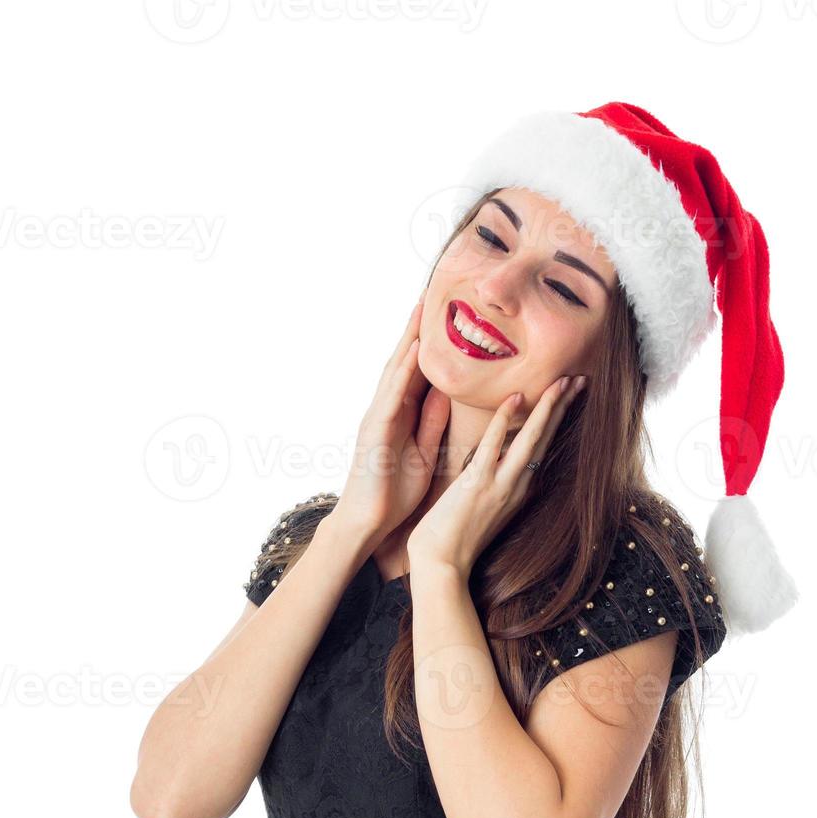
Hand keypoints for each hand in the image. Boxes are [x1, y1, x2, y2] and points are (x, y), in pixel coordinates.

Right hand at [329, 296, 449, 546]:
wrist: (369, 523)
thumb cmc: (394, 492)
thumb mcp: (423, 451)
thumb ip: (432, 422)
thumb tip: (447, 394)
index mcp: (400, 414)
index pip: (417, 372)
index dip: (428, 343)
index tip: (443, 315)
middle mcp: (387, 409)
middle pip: (403, 363)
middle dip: (415, 330)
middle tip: (429, 294)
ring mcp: (378, 417)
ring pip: (395, 371)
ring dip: (408, 339)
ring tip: (421, 309)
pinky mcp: (375, 431)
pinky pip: (392, 396)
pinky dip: (403, 372)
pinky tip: (414, 351)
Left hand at [407, 374, 586, 577]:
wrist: (442, 565)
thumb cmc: (456, 538)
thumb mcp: (485, 504)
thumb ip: (495, 480)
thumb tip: (497, 457)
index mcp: (520, 489)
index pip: (543, 446)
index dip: (558, 419)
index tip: (568, 394)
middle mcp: (518, 486)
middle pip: (547, 438)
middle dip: (564, 406)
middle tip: (580, 378)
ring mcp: (501, 484)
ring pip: (532, 439)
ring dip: (549, 408)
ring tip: (563, 382)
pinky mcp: (478, 483)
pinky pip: (494, 444)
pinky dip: (505, 420)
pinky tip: (516, 397)